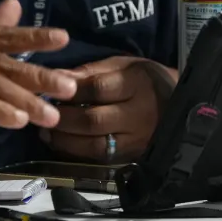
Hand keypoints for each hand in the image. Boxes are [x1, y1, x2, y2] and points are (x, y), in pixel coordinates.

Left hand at [41, 56, 177, 162]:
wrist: (179, 104)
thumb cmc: (144, 79)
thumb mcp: (123, 64)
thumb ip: (92, 71)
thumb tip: (59, 76)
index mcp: (136, 84)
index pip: (99, 89)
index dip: (71, 91)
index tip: (49, 88)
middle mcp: (137, 114)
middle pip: (94, 120)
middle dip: (64, 118)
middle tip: (43, 114)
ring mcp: (136, 139)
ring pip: (95, 144)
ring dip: (66, 140)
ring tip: (47, 132)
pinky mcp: (132, 156)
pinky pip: (101, 157)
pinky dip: (77, 152)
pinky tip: (63, 143)